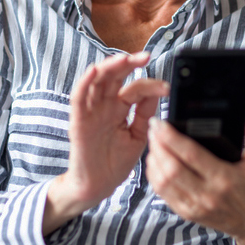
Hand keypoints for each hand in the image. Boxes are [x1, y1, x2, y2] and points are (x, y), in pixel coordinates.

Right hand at [42, 52, 168, 234]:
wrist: (98, 187)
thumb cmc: (115, 162)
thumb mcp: (137, 135)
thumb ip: (145, 113)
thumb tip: (157, 90)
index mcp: (119, 107)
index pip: (135, 88)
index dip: (150, 84)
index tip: (167, 88)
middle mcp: (104, 105)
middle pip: (114, 76)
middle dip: (129, 64)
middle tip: (145, 56)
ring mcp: (91, 111)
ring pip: (97, 80)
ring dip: (109, 67)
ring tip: (124, 59)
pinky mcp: (78, 120)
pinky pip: (78, 97)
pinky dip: (84, 82)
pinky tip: (95, 71)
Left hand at [146, 106, 244, 244]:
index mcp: (224, 178)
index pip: (191, 155)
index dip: (172, 138)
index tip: (161, 123)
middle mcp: (207, 194)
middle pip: (172, 168)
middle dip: (158, 145)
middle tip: (153, 128)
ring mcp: (195, 206)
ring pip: (163, 182)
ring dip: (154, 160)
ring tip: (153, 142)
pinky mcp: (186, 213)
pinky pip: (163, 194)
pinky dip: (154, 176)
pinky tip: (154, 161)